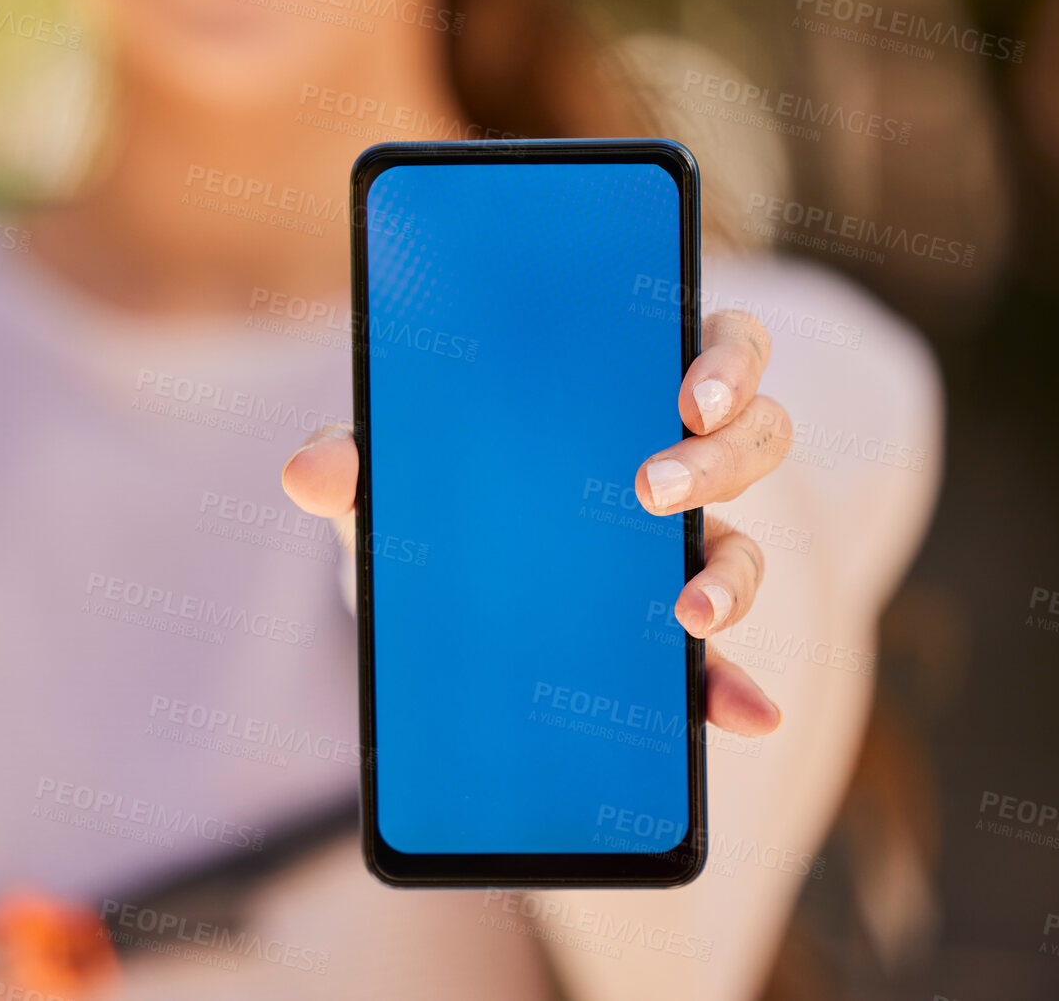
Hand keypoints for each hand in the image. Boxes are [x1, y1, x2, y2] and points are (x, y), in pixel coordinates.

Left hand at [281, 310, 792, 736]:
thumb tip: (306, 473)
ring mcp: (674, 546)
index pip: (716, 345)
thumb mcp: (380, 475)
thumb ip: (346, 461)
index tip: (690, 393)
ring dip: (733, 576)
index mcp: (619, 388)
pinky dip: (733, 686)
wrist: (411, 590)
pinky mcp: (661, 628)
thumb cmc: (418, 496)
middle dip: (717, 460)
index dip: (726, 359)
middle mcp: (668, 457)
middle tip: (648, 488)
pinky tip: (742, 714)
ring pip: (743, 540)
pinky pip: (719, 657)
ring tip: (689, 615)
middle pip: (751, 434)